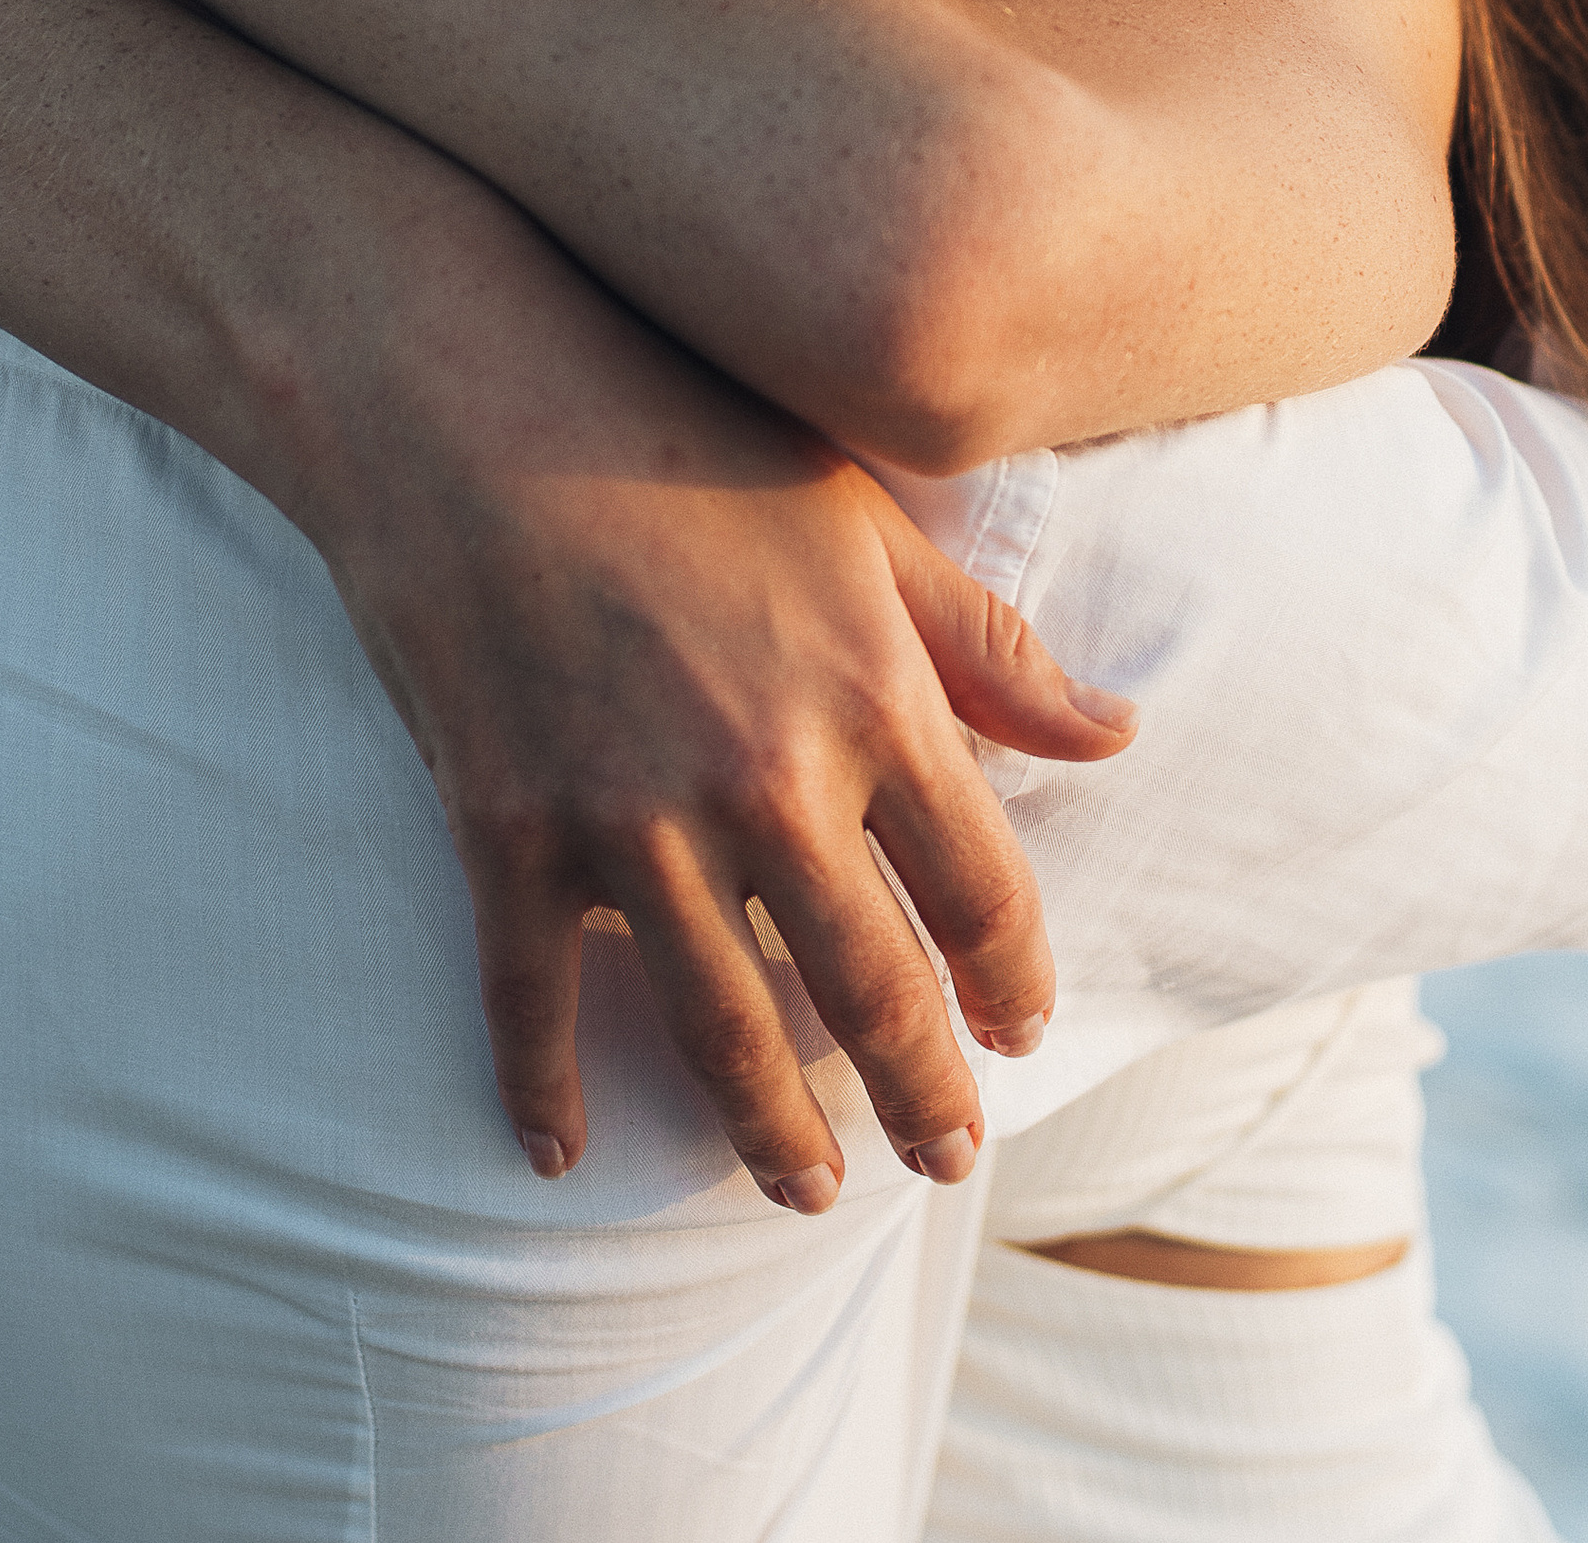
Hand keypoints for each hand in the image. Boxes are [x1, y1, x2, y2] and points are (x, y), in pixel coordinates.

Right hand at [300, 296, 1135, 1212]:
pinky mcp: (504, 833)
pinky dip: (540, 1089)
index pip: (979, 890)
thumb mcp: (871, 521)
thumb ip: (992, 647)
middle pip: (869, 990)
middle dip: (920, 1093)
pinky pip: (527, 1002)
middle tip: (945, 1160)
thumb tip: (1115, 736)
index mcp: (871, 703)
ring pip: (720, 1026)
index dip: (1012, 975)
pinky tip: (556, 1156)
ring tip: (804, 1194)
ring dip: (769, 1132)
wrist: (472, 394)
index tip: (1024, 1029)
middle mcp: (766, 786)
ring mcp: (629, 822)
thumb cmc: (688, 431)